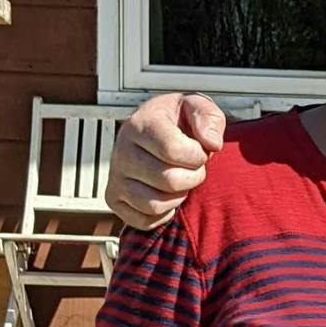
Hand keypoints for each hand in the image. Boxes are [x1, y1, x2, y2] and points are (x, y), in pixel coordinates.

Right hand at [106, 93, 224, 229]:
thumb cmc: (178, 121)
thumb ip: (209, 118)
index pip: (173, 150)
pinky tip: (167, 194)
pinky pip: (143, 220)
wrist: (156, 128)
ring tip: (181, 179)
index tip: (200, 150)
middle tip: (194, 167)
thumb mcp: (197, 107)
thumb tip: (211, 142)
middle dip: (193, 177)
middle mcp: (122, 151)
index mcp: (140, 124)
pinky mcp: (114, 198)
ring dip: (178, 197)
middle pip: (168, 180)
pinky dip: (163, 213)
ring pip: (155, 204)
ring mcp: (115, 176)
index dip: (197, 155)